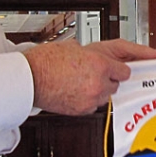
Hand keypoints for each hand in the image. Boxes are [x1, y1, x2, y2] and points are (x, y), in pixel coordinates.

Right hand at [22, 40, 155, 114]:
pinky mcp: (83, 109)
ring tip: (83, 81)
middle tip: (94, 73)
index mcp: (100, 64)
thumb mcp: (74, 47)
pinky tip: (77, 91)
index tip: (118, 68)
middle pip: (117, 84)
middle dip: (109, 78)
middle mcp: (99, 83)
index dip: (119, 68)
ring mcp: (91, 98)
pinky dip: (89, 99)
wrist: (30, 78)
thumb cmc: (47, 61)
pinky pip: (94, 104)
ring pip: (106, 95)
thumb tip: (98, 56)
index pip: (125, 71)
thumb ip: (92, 54)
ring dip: (99, 89)